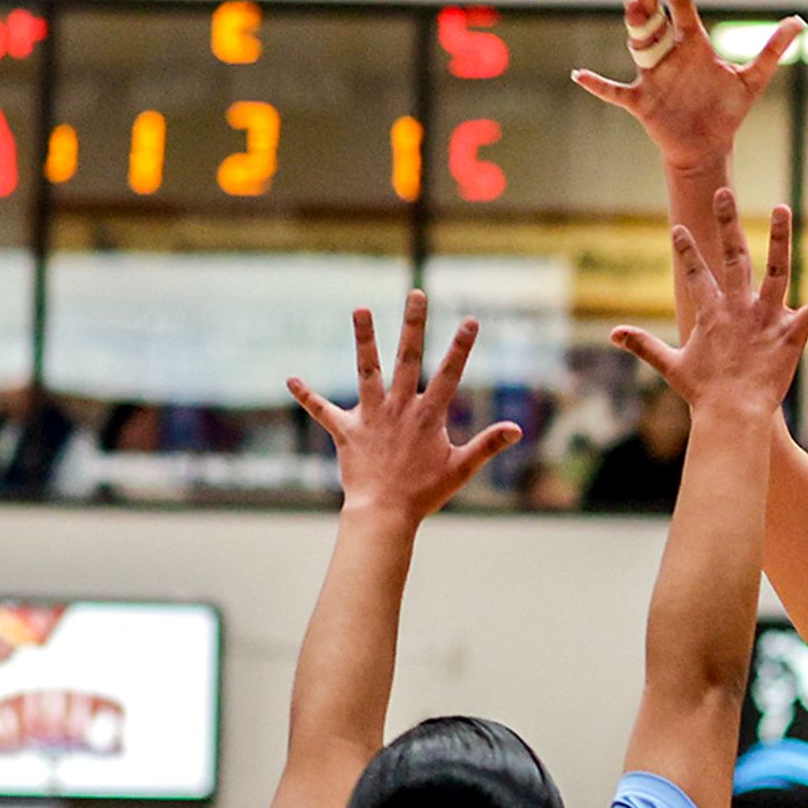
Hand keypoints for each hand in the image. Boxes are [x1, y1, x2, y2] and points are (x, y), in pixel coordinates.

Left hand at [289, 291, 523, 522]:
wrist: (384, 514)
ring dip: (364, 339)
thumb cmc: (424, 494)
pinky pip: (322, 410)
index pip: (449, 374)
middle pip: (408, 358)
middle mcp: (399, 408)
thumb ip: (488, 444)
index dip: (461, 347)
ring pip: (367, 370)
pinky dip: (306, 395)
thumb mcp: (460, 468)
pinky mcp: (346, 430)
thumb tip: (517, 429)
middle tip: (417, 293)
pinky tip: (290, 379)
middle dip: (414, 324)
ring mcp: (371, 416)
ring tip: (360, 309)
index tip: (471, 320)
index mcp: (427, 415)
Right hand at [572, 0, 801, 165]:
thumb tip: (800, 21)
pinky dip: (597, 85)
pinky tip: (579, 76)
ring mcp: (653, 76)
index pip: (682, 6)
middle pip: (656, 23)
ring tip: (630, 12)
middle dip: (647, 6)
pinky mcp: (641, 101)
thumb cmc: (727, 110)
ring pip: (639, 48)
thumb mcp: (752, 79)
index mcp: (693, 44)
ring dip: (634, 31)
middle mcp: (670, 55)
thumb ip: (772, 49)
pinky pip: (615, 91)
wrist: (708, 146)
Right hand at [612, 184, 807, 420]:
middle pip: (733, 258)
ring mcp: (767, 319)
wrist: (732, 416)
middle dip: (726, 224)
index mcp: (711, 313)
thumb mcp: (671, 365)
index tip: (678, 227)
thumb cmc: (703, 393)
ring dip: (779, 238)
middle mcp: (739, 308)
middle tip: (724, 193)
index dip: (685, 251)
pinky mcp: (791, 334)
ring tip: (782, 207)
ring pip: (776, 271)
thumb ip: (644, 345)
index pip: (695, 274)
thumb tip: (613, 333)